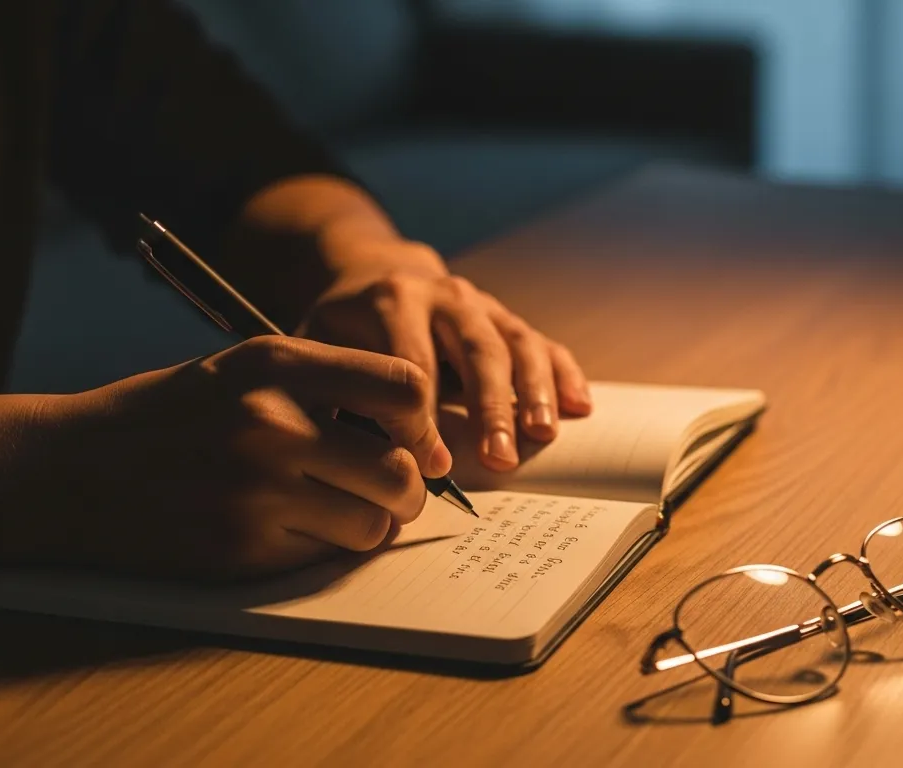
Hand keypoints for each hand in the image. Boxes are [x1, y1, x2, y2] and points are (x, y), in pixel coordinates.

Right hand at [34, 336, 449, 579]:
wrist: (68, 470)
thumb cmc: (171, 417)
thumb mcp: (242, 370)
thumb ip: (326, 387)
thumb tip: (418, 436)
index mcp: (276, 363)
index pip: (404, 386)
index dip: (421, 421)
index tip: (413, 440)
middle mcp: (271, 422)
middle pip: (399, 468)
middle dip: (407, 489)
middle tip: (389, 491)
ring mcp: (255, 490)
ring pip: (374, 524)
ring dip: (371, 525)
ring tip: (340, 512)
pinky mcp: (240, 549)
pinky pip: (325, 556)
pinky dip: (322, 549)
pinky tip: (290, 530)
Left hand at [299, 242, 591, 471]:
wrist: (376, 273)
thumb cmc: (345, 328)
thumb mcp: (321, 347)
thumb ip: (339, 393)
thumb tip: (360, 460)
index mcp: (394, 300)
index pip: (414, 364)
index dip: (423, 418)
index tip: (432, 466)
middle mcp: (445, 294)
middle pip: (476, 350)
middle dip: (490, 407)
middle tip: (500, 458)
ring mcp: (483, 304)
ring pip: (517, 344)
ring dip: (534, 392)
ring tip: (543, 434)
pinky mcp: (507, 318)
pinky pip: (543, 342)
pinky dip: (564, 374)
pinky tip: (581, 406)